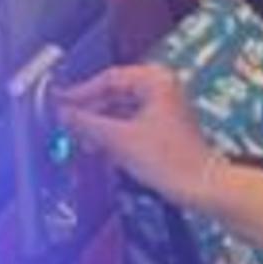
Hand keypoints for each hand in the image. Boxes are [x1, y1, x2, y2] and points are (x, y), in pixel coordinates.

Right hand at [55, 64, 223, 210]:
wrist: (200, 186)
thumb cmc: (173, 161)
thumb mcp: (119, 139)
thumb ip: (87, 124)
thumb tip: (65, 114)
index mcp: (156, 81)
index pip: (109, 78)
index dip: (82, 91)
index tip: (62, 101)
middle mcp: (163, 89)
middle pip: (115, 93)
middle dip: (91, 110)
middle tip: (67, 120)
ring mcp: (164, 108)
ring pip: (122, 109)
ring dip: (100, 123)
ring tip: (80, 136)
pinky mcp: (164, 128)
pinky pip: (131, 123)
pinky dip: (114, 133)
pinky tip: (99, 145)